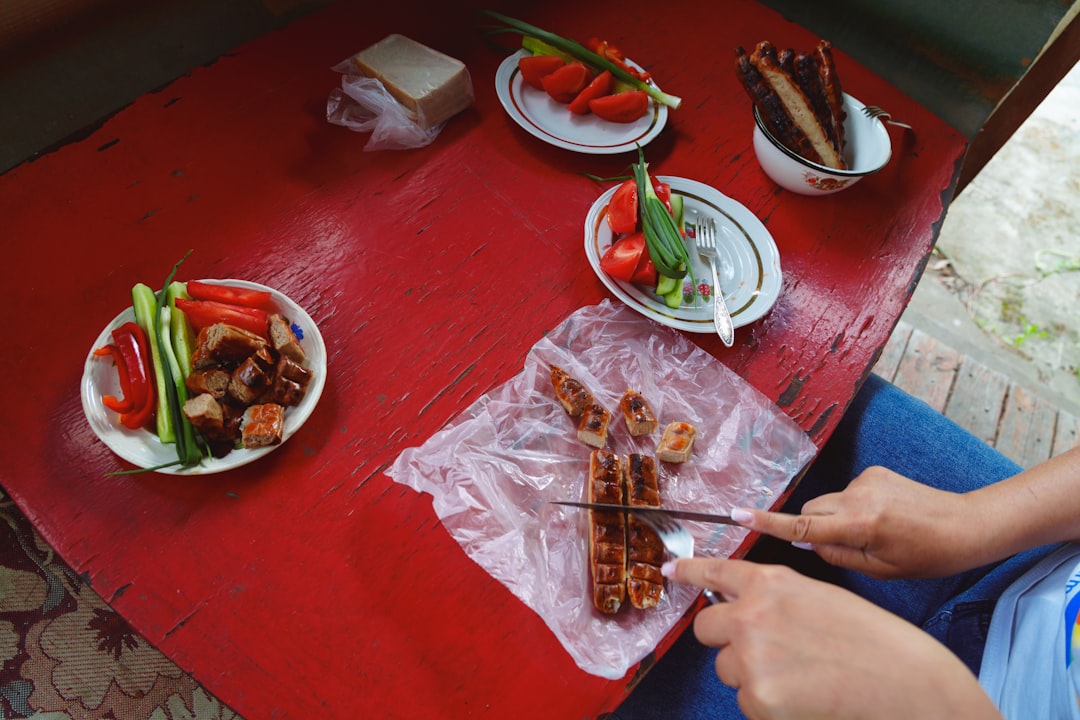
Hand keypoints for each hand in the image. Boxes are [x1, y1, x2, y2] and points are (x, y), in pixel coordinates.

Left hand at [670, 558, 1001, 719]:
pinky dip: (769, 706)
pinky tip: (806, 700)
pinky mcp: (758, 698)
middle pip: (707, 628)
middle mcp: (753, 615)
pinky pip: (747, 703)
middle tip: (766, 653)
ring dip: (753, 677)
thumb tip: (742, 605)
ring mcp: (751, 658)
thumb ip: (776, 598)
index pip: (714, 572)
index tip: (671, 571)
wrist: (908, 685)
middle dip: (727, 641)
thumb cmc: (875, 643)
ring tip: (803, 679)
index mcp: (772, 583)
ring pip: (728, 670)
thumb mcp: (820, 599)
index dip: (689, 572)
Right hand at [736, 466, 985, 577]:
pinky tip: (883, 518)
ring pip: (828, 503)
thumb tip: (808, 542)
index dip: (767, 523)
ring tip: (873, 534)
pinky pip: (848, 493)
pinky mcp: (874, 472)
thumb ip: (838, 555)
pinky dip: (853, 507)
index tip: (737, 515)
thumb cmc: (926, 556)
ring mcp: (866, 480)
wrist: (965, 525)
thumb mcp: (880, 569)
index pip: (802, 526)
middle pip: (811, 511)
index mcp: (860, 525)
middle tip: (842, 547)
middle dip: (813, 527)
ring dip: (836, 518)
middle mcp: (858, 496)